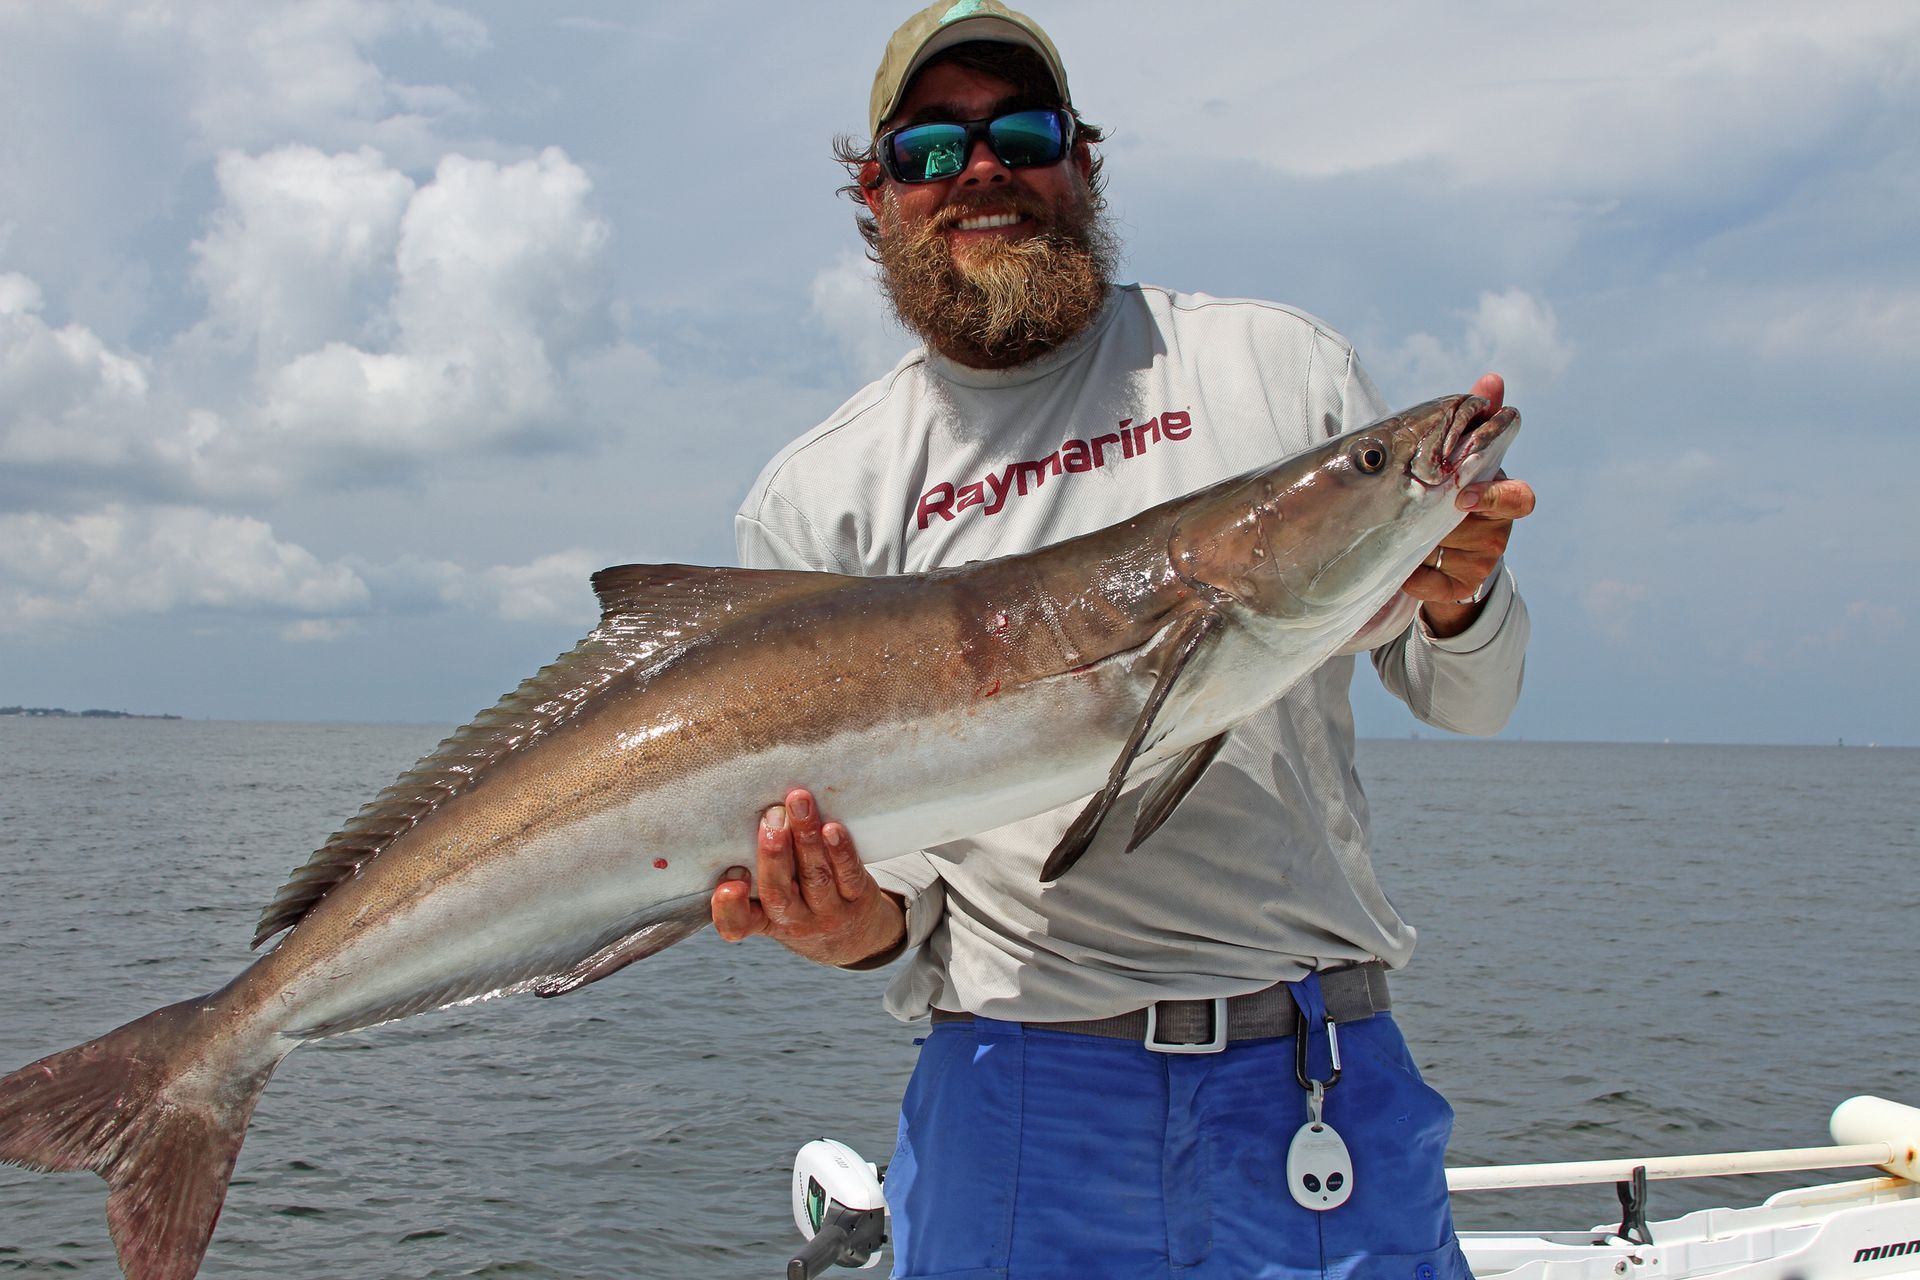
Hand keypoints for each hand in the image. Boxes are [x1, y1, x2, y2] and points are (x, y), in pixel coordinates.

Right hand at [711, 787, 906, 967]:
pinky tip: (833, 829)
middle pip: (779, 893)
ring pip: (815, 876)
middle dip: (774, 855)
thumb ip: (758, 865)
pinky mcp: (858, 899)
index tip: (731, 881)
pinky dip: (840, 852)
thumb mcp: (774, 899)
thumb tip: (753, 807)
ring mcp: (828, 912)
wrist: (856, 933)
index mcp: (762, 920)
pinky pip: (849, 875)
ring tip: (800, 803)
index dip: (728, 907)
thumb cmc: (802, 901)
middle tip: (771, 818)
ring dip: (806, 838)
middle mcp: (794, 920)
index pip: (736, 923)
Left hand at [1404, 373, 1536, 637]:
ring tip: (1400, 532)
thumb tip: (1493, 378)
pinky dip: (1416, 577)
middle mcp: (1498, 528)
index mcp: (1500, 494)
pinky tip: (1403, 566)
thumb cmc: (1447, 490)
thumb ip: (1477, 420)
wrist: (1435, 546)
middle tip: (1426, 519)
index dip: (1494, 498)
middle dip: (1451, 526)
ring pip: (1452, 552)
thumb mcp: (1459, 456)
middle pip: (1479, 529)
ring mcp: (1483, 559)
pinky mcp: (1463, 586)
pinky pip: (1437, 584)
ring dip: (1422, 543)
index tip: (1464, 497)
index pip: (1520, 499)